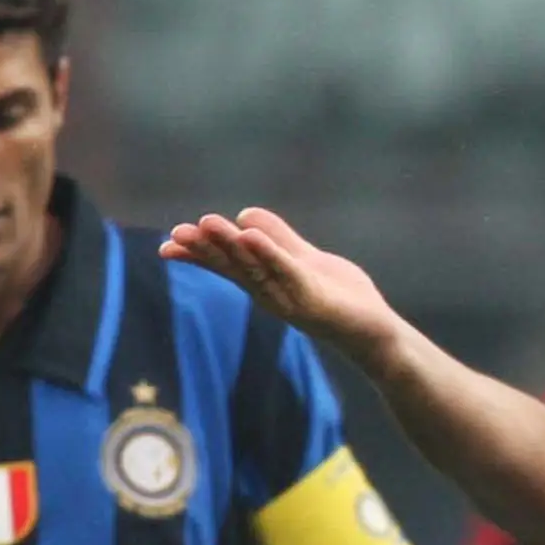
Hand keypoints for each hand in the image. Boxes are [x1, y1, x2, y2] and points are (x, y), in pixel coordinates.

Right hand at [159, 208, 403, 369]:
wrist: (375, 330)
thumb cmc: (340, 297)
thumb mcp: (304, 259)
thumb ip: (278, 238)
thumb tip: (245, 214)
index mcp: (266, 280)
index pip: (226, 263)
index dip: (200, 253)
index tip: (169, 242)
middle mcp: (272, 292)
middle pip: (233, 266)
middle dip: (206, 249)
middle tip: (177, 233)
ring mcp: (290, 297)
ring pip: (255, 268)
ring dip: (230, 247)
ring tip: (207, 224)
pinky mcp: (313, 299)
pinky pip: (287, 273)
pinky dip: (269, 255)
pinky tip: (251, 237)